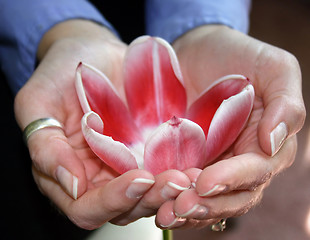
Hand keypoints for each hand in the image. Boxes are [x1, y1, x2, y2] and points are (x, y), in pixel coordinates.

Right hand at [14, 20, 191, 229]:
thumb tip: (71, 185)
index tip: (139, 178)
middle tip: (176, 180)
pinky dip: (181, 172)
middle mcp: (98, 178)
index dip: (112, 200)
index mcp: (67, 174)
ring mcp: (125, 167)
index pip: (87, 207)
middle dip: (151, 198)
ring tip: (192, 176)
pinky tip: (197, 164)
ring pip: (149, 195)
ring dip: (171, 191)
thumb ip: (45, 146)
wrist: (92, 53)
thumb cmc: (59, 74)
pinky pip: (164, 170)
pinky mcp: (147, 153)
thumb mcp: (38, 103)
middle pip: (125, 208)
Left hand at [155, 25, 304, 228]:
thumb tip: (275, 141)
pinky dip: (171, 198)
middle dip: (208, 204)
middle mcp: (240, 160)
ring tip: (165, 213)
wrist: (196, 49)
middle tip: (181, 206)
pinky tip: (156, 203)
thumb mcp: (272, 67)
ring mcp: (212, 162)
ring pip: (207, 198)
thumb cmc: (236, 54)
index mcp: (266, 144)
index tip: (206, 181)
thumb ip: (285, 103)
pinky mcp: (186, 160)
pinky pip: (183, 186)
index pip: (256, 172)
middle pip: (232, 195)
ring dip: (188, 210)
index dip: (233, 180)